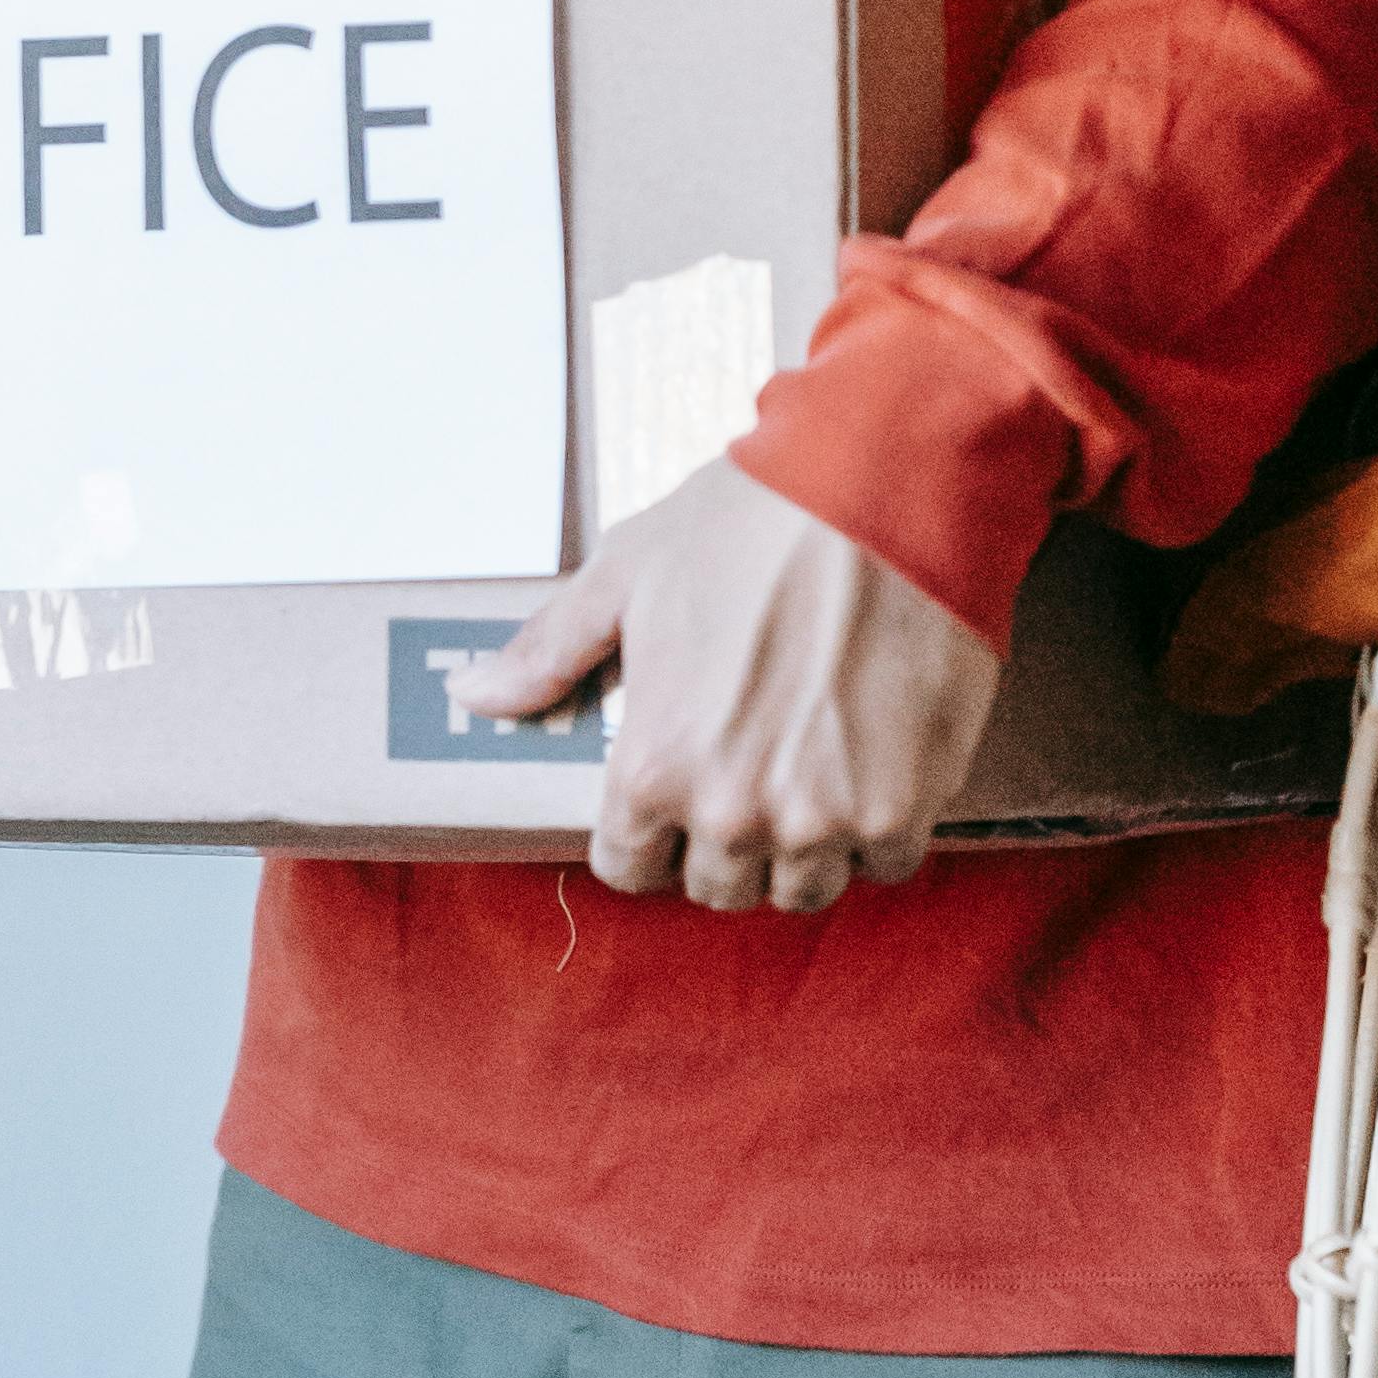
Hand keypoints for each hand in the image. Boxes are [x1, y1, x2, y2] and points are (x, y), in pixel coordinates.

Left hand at [464, 448, 1000, 913]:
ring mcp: (822, 820)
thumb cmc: (753, 521)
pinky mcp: (902, 807)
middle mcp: (730, 813)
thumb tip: (475, 694)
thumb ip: (551, 649)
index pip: (628, 867)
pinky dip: (882, 828)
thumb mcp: (630, 571)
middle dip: (726, 838)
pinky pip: (886, 864)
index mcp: (651, 768)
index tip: (677, 789)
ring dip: (806, 844)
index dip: (649, 831)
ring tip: (817, 769)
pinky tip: (878, 761)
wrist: (888, 490)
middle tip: (754, 766)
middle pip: (717, 885)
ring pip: (802, 887)